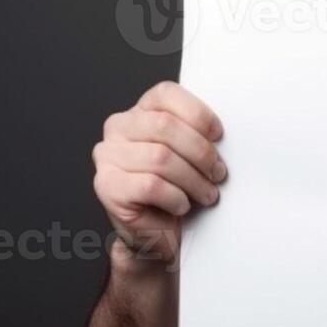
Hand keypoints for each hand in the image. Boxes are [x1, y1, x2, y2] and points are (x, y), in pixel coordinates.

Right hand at [92, 81, 225, 267]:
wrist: (157, 232)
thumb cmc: (177, 189)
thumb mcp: (188, 153)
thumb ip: (196, 133)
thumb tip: (220, 133)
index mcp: (139, 112)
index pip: (166, 93)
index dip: (197, 113)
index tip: (218, 136)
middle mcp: (118, 128)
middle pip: (165, 126)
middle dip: (200, 152)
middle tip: (217, 173)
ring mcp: (108, 157)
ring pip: (160, 157)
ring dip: (193, 179)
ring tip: (206, 193)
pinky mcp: (107, 186)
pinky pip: (150, 185)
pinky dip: (175, 197)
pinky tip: (182, 205)